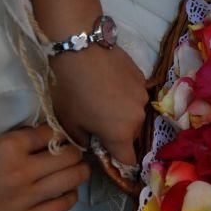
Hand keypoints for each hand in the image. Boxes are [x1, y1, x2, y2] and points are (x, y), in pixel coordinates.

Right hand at [0, 126, 87, 210]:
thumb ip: (10, 146)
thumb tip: (37, 142)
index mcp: (7, 146)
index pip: (51, 132)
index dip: (59, 134)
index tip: (62, 138)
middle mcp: (22, 170)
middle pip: (69, 154)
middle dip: (75, 152)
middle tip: (73, 155)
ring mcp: (26, 198)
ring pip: (72, 178)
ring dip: (79, 172)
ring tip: (77, 171)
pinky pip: (61, 206)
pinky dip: (70, 197)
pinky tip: (67, 193)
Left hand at [50, 45, 147, 164]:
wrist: (81, 49)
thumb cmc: (71, 90)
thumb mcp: (68, 121)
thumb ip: (82, 140)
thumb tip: (90, 143)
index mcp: (120, 134)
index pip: (128, 160)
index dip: (119, 162)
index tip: (107, 155)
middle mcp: (138, 118)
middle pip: (131, 136)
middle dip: (118, 134)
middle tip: (97, 122)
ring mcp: (143, 96)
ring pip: (134, 114)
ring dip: (122, 113)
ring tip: (103, 98)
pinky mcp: (142, 78)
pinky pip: (135, 95)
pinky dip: (125, 94)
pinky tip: (109, 82)